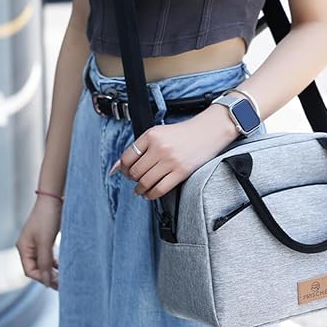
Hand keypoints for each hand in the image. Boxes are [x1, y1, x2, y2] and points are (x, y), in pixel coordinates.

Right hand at [15, 194, 62, 290]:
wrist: (53, 199)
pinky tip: (64, 265)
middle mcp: (28, 246)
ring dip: (53, 269)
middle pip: (36, 268)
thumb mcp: (45, 242)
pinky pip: (49, 254)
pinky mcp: (45, 238)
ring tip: (65, 276)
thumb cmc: (47, 218)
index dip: (43, 278)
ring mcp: (36, 242)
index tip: (57, 284)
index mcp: (23, 248)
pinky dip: (55, 261)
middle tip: (64, 283)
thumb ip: (45, 262)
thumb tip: (47, 281)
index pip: (30, 271)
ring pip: (44, 262)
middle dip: (49, 276)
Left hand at [109, 103, 239, 199]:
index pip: (127, 157)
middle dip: (132, 179)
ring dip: (140, 190)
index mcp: (151, 135)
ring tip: (141, 190)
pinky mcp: (181, 172)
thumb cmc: (184, 133)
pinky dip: (151, 195)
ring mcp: (170, 161)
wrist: (209, 131)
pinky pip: (159, 189)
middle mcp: (159, 148)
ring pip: (145, 182)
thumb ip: (139, 148)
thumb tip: (116, 167)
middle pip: (135, 172)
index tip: (125, 172)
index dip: (123, 168)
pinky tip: (150, 193)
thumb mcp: (159, 133)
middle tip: (135, 181)